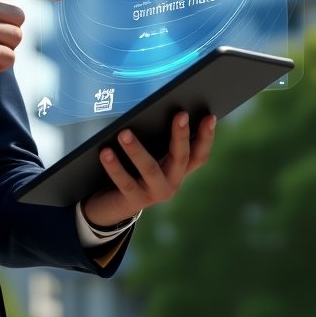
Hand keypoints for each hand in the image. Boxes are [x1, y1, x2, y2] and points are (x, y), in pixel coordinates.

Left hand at [81, 112, 216, 228]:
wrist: (110, 204)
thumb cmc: (130, 169)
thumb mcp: (146, 154)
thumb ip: (153, 138)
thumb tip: (150, 111)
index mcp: (177, 168)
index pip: (199, 154)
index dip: (206, 137)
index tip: (210, 116)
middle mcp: (172, 182)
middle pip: (181, 158)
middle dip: (181, 135)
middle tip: (180, 114)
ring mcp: (155, 193)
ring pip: (150, 169)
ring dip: (137, 150)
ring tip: (124, 133)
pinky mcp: (135, 201)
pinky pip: (125, 182)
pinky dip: (114, 167)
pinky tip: (105, 152)